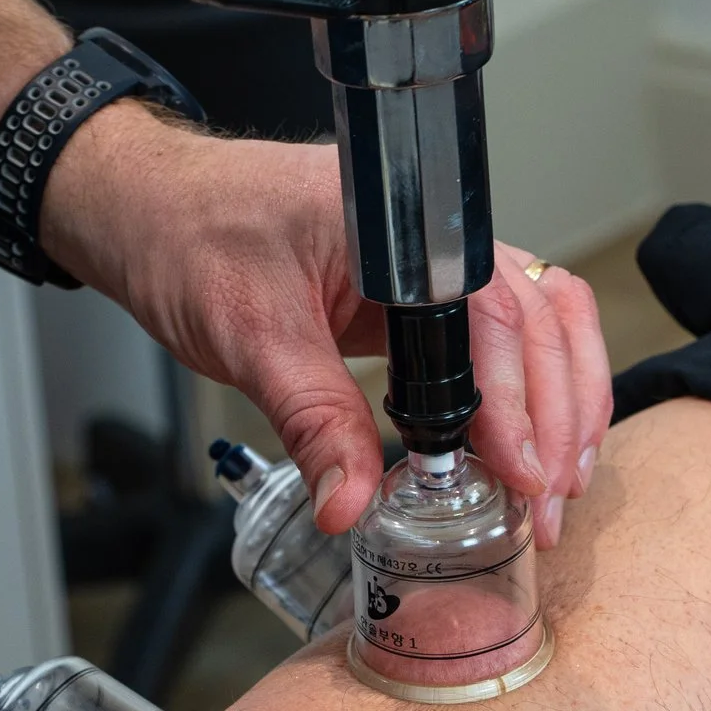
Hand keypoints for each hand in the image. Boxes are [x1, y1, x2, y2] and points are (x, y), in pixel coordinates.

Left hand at [44, 108, 610, 541]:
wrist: (148, 207)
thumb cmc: (190, 236)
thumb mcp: (249, 334)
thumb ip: (311, 418)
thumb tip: (352, 503)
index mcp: (403, 225)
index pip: (498, 315)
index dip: (522, 402)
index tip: (526, 475)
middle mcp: (436, 237)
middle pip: (543, 320)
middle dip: (560, 416)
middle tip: (550, 502)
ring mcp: (436, 264)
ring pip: (541, 325)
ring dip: (562, 402)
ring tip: (556, 484)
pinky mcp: (422, 297)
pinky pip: (500, 339)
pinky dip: (525, 393)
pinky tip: (523, 448)